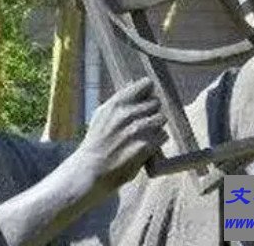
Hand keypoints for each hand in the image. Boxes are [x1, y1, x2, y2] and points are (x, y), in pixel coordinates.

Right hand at [77, 77, 165, 193]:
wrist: (91, 169)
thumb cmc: (96, 143)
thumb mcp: (102, 115)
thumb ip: (119, 103)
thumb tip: (136, 91)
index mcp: (116, 103)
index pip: (146, 84)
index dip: (149, 92)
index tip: (147, 99)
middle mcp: (128, 113)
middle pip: (156, 102)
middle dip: (153, 111)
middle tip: (145, 123)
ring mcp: (138, 129)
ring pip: (162, 118)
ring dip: (156, 126)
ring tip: (146, 135)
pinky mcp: (146, 145)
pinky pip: (163, 135)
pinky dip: (158, 141)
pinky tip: (148, 146)